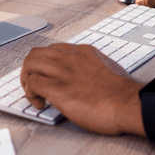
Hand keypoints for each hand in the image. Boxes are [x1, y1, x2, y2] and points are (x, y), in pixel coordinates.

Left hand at [20, 44, 140, 135]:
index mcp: (83, 52)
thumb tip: (86, 79)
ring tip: (34, 95)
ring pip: (30, 64)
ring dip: (27, 80)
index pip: (53, 49)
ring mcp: (63, 72)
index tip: (48, 76)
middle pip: (36, 53)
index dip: (45, 64)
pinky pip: (32, 84)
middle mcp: (71, 58)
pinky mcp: (58, 89)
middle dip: (30, 69)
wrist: (128, 103)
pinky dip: (31, 95)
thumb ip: (92, 68)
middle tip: (34, 86)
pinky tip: (41, 104)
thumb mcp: (107, 69)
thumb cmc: (121, 93)